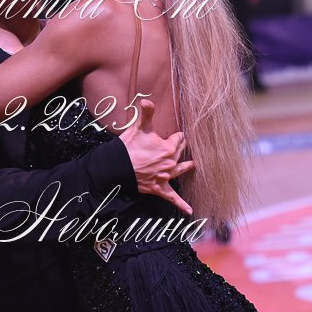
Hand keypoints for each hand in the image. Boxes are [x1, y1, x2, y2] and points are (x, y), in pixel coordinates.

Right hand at [119, 100, 194, 215]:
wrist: (118, 168)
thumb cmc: (129, 147)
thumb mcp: (138, 127)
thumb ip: (145, 113)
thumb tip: (146, 99)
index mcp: (168, 147)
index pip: (178, 138)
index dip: (176, 135)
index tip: (176, 133)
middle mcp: (171, 162)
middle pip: (180, 153)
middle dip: (180, 147)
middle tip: (181, 144)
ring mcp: (166, 176)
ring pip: (180, 170)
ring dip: (186, 167)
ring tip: (193, 165)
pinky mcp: (159, 188)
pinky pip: (172, 198)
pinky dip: (181, 205)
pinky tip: (189, 212)